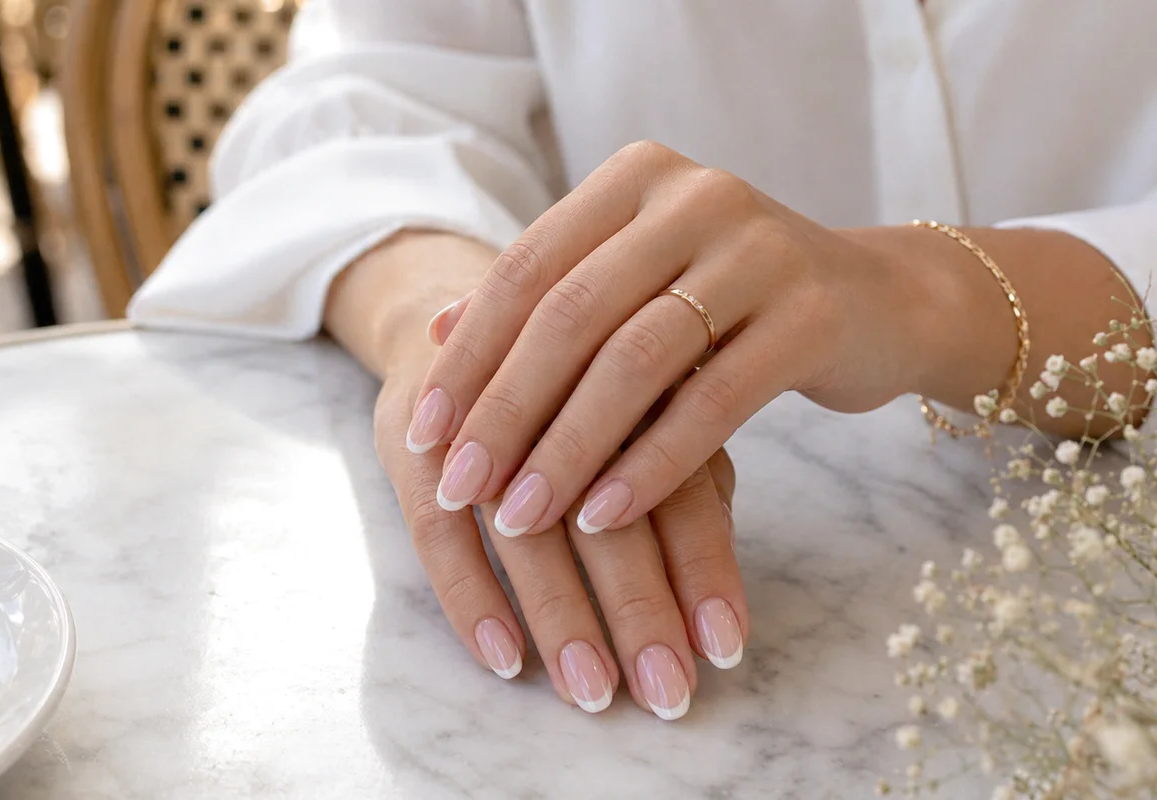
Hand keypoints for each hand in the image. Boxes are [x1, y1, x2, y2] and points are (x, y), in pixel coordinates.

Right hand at [370, 302, 747, 720]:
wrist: (461, 318)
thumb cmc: (579, 380)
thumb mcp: (646, 409)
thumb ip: (689, 475)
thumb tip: (716, 575)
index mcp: (635, 382)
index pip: (680, 485)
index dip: (703, 568)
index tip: (725, 647)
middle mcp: (561, 395)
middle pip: (605, 513)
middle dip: (640, 610)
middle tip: (668, 694)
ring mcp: (479, 418)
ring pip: (524, 527)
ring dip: (561, 615)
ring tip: (592, 692)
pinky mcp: (413, 441)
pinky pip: (438, 532)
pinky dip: (471, 597)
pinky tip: (502, 657)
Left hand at [408, 140, 938, 533]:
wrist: (879, 300)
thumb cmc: (734, 301)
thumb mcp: (636, 285)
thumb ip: (547, 299)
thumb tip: (435, 334)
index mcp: (636, 180)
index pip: (527, 269)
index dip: (470, 357)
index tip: (424, 435)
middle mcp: (694, 197)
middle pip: (571, 314)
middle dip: (505, 411)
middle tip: (460, 488)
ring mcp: (759, 250)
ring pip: (636, 360)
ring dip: (567, 449)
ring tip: (520, 518)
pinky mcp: (812, 314)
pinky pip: (713, 402)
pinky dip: (650, 465)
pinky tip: (603, 518)